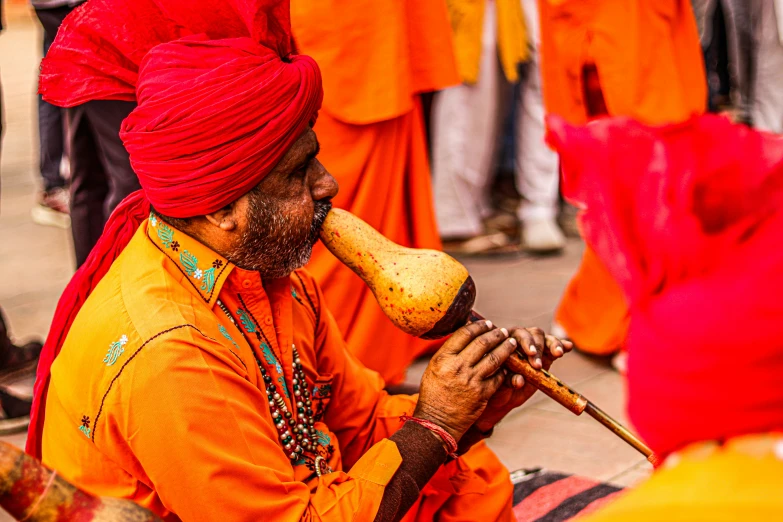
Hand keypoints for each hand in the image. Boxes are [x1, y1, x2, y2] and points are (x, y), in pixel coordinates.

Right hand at [413, 320, 517, 441]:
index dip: (479, 326)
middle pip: (483, 343)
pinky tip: (508, 366)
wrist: (437, 421)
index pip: (465, 334)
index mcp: (443, 358)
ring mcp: (471, 380)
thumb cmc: (434, 394)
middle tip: (503, 331)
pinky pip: (498, 377)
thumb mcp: (434, 368)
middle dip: (496, 334)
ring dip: (506, 348)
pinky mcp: (482, 394)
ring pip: (495, 358)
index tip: (486, 323)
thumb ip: (448, 353)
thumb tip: (464, 335)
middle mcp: (458, 367)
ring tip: (511, 342)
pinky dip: (504, 370)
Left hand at [473, 327, 572, 433]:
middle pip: (531, 334)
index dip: (524, 342)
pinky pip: (554, 346)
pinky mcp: (545, 355)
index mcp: (503, 343)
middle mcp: (517, 340)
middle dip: (537, 347)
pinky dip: (561, 345)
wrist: (503, 397)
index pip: (514, 335)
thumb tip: (519, 380)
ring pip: (543, 337)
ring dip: (552, 344)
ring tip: (558, 353)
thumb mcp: (498, 386)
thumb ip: (507, 381)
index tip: (531, 353)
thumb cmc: (495, 388)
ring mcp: (532, 346)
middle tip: (538, 365)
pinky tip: (568, 347)